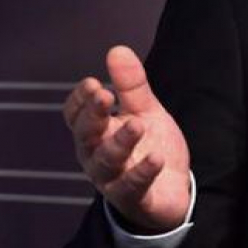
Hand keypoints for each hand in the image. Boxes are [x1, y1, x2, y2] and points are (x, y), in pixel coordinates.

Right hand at [64, 45, 191, 232]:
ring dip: (120, 142)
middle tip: (104, 95)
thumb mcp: (145, 112)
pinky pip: (132, 187)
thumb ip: (132, 86)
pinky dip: (142, 173)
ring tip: (137, 124)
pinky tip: (155, 159)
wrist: (170, 192)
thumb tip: (117, 49)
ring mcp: (113, 179)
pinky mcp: (134, 199)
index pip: (76, 116)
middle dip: (93, 116)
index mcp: (96, 133)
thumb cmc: (149, 148)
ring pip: (107, 162)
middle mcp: (97, 156)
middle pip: (86, 136)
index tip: (93, 83)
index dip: (81, 101)